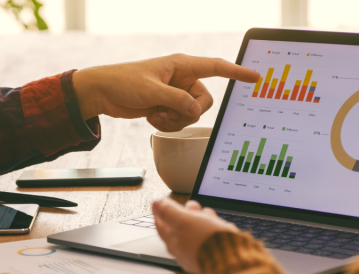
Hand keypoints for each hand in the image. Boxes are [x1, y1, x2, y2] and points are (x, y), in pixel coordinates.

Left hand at [73, 54, 260, 131]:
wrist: (103, 92)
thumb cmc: (123, 82)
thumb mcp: (151, 91)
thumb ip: (177, 101)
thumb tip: (196, 112)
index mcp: (182, 66)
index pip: (216, 67)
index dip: (237, 72)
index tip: (255, 77)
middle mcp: (182, 79)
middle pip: (204, 102)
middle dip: (187, 112)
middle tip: (167, 110)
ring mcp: (175, 94)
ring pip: (191, 114)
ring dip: (174, 120)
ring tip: (154, 113)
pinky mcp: (167, 106)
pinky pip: (179, 121)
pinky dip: (167, 123)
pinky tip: (151, 117)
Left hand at [153, 199, 238, 273]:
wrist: (231, 260)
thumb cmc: (206, 242)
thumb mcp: (184, 221)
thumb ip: (170, 212)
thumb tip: (157, 204)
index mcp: (172, 243)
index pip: (161, 225)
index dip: (160, 211)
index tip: (158, 203)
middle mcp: (183, 251)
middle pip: (179, 228)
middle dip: (185, 213)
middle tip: (191, 205)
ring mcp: (198, 254)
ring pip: (195, 232)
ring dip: (200, 219)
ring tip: (206, 212)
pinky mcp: (212, 255)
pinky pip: (208, 238)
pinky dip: (210, 228)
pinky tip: (216, 223)